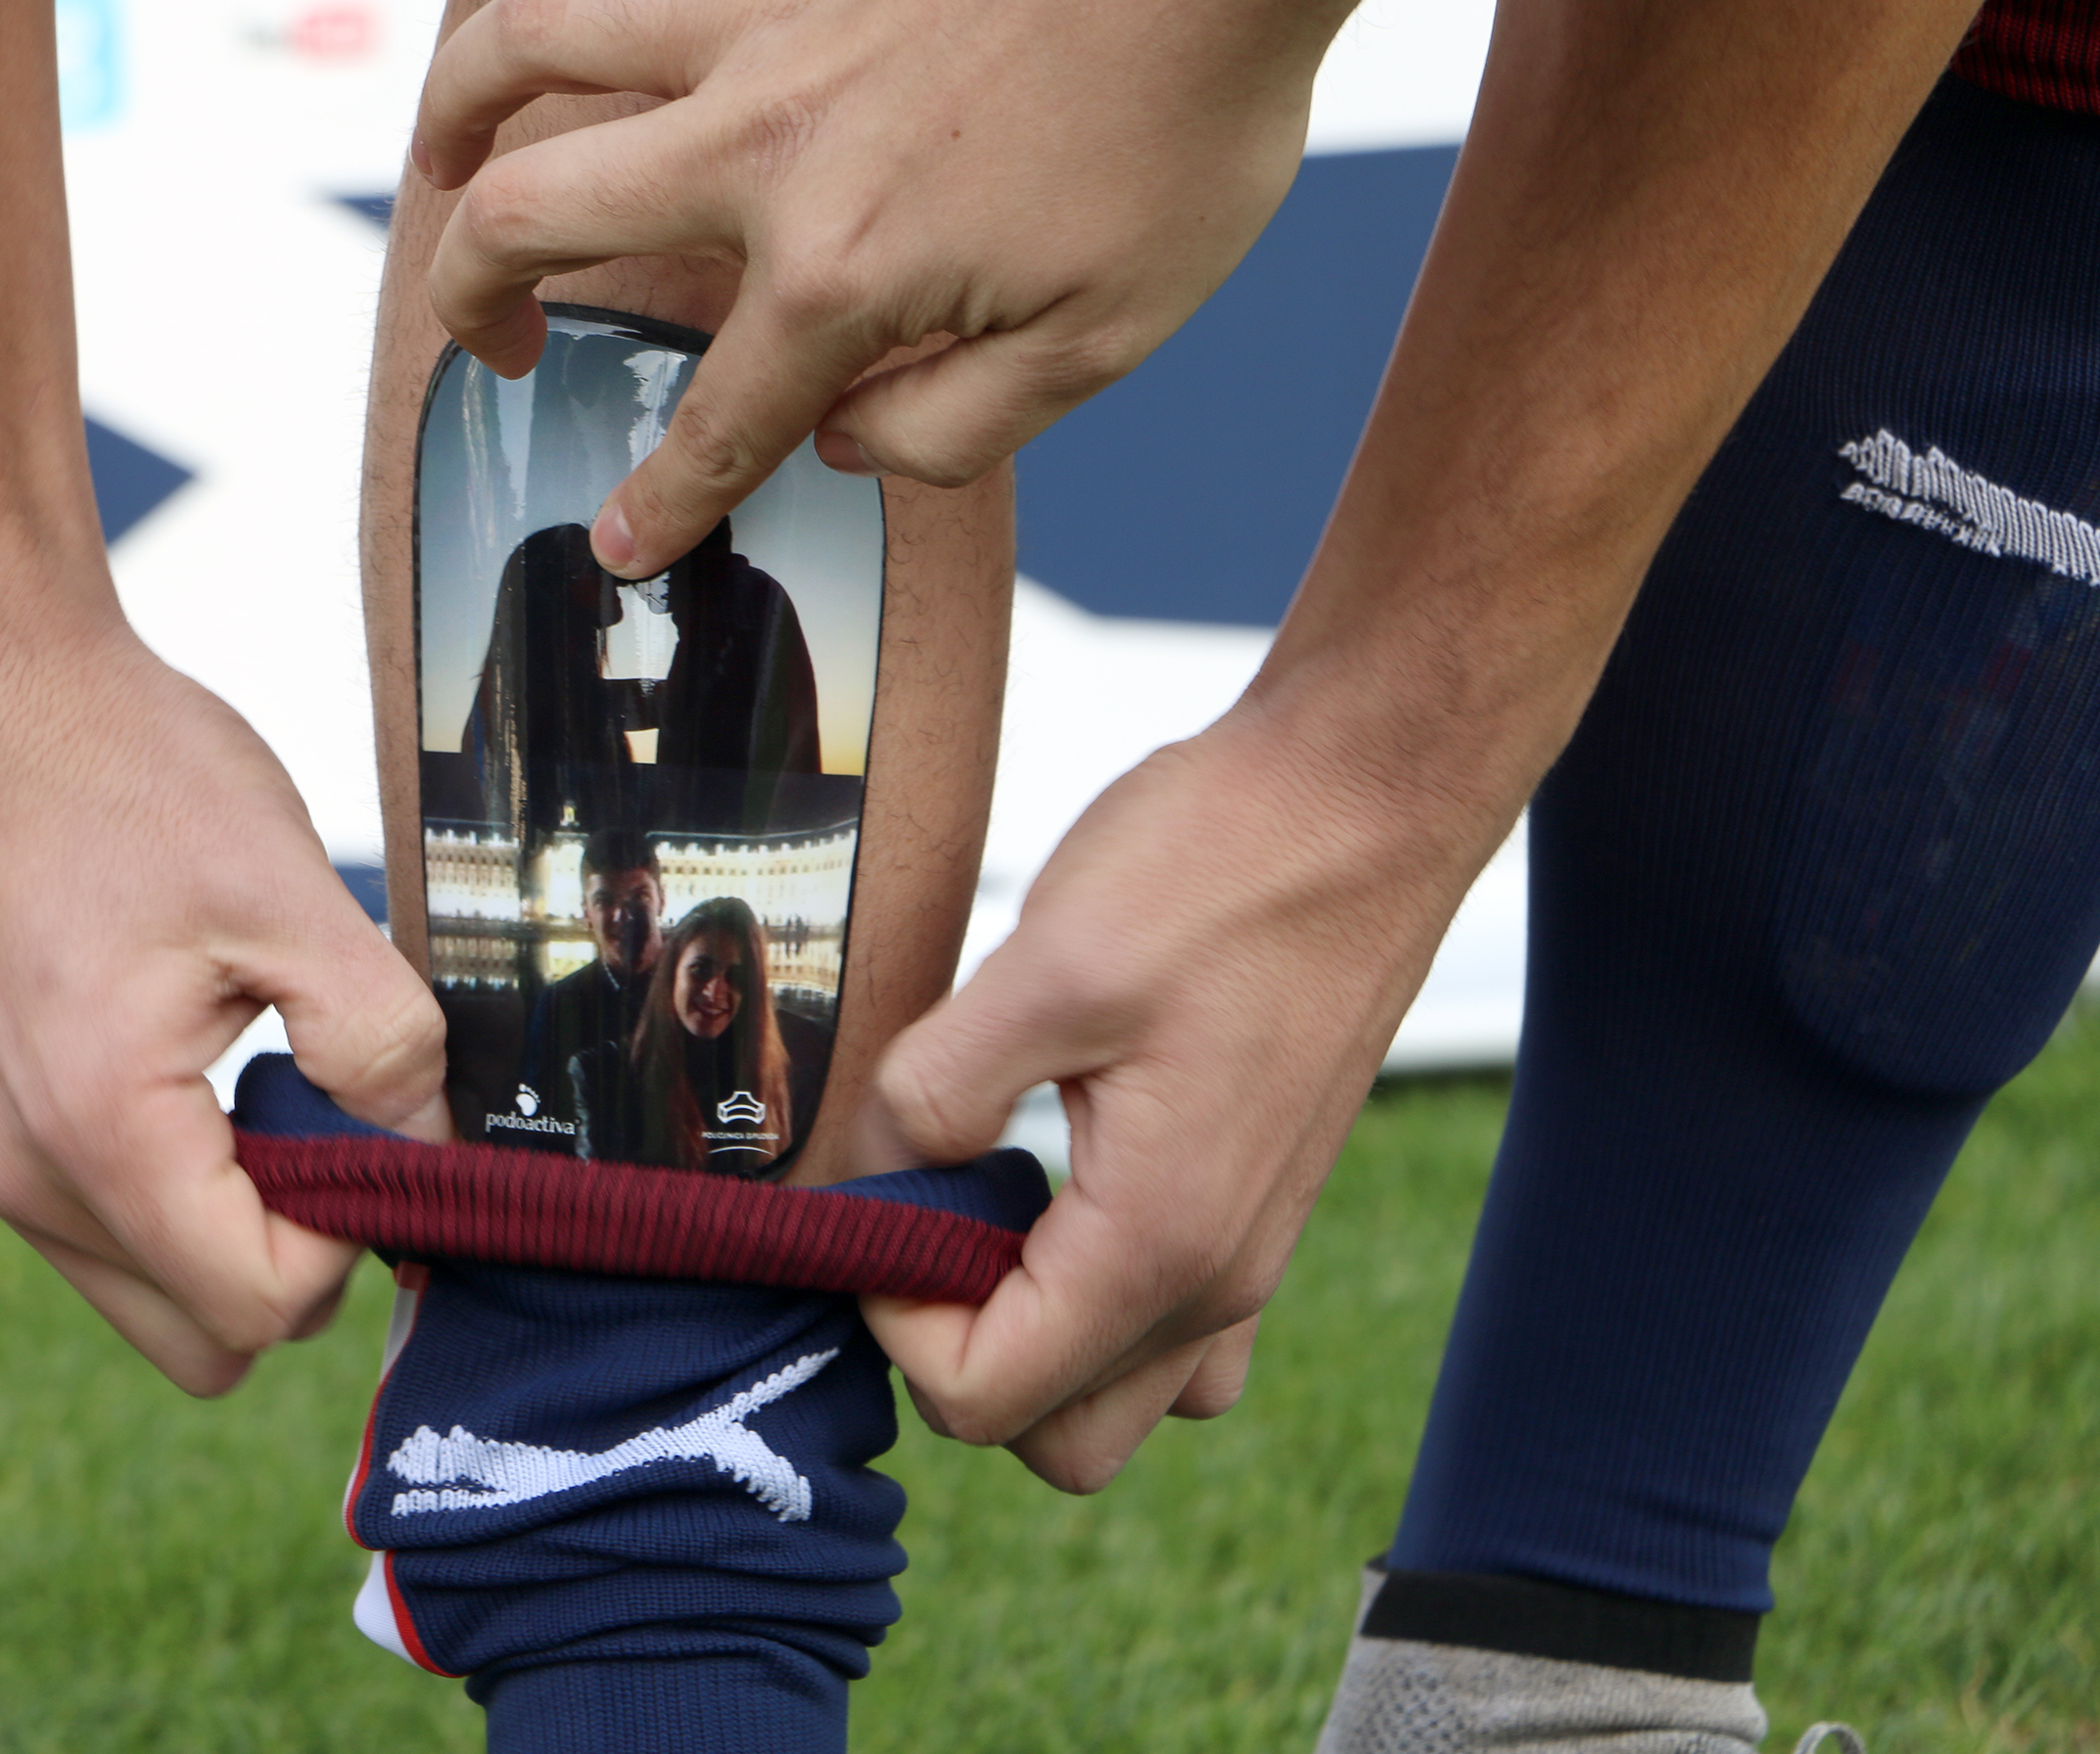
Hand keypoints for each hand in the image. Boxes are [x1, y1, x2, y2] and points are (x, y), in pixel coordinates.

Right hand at [0, 607, 446, 1395]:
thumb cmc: (122, 773)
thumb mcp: (290, 893)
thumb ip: (379, 1040)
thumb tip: (427, 1148)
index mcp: (100, 1133)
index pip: (256, 1306)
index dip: (349, 1239)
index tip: (376, 1129)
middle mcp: (29, 1176)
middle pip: (204, 1342)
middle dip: (292, 1263)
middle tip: (331, 1123)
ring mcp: (1, 1155)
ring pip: (152, 1295)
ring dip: (234, 1227)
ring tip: (266, 1078)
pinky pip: (109, 1228)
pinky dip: (179, 1190)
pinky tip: (210, 1068)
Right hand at [411, 0, 1349, 576]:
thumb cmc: (1190, 110)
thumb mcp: (1111, 333)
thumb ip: (961, 428)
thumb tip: (846, 450)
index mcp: (843, 268)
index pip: (712, 422)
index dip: (656, 505)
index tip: (620, 545)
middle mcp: (763, 136)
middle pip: (530, 216)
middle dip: (470, 298)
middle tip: (489, 338)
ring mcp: (758, 0)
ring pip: (528, 42)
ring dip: (453, 110)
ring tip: (442, 160)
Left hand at [857, 692, 1495, 1489]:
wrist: (1369, 797)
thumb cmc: (1226, 865)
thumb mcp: (1047, 966)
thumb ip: (936, 1090)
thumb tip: (865, 1174)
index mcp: (1160, 1244)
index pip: (986, 1400)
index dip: (891, 1323)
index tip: (868, 1210)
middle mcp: (1221, 1278)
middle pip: (1057, 1435)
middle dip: (958, 1358)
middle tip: (915, 1222)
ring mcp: (1254, 1249)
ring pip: (1125, 1396)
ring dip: (1035, 1341)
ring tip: (983, 1205)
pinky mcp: (1262, 1201)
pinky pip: (1180, 1328)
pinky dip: (1101, 1299)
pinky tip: (1055, 1181)